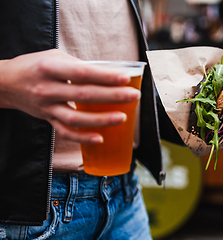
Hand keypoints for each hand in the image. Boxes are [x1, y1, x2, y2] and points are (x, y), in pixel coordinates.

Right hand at [0, 49, 140, 143]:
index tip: (126, 77)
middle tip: (134, 96)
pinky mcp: (47, 119)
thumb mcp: (54, 57)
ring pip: (76, 118)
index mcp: (50, 68)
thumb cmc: (35, 66)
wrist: (6, 83)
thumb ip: (78, 66)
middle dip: (112, 96)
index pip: (82, 73)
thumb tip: (108, 73)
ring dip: (101, 120)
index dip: (105, 76)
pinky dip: (83, 138)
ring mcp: (47, 107)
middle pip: (84, 95)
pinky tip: (100, 139)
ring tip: (122, 118)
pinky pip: (65, 132)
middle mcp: (47, 89)